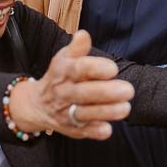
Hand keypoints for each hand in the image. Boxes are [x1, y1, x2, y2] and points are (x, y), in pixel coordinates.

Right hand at [9, 30, 132, 138]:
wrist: (38, 105)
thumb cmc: (59, 77)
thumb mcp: (64, 59)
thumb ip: (77, 48)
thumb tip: (83, 35)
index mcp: (63, 72)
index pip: (78, 69)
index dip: (95, 69)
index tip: (112, 69)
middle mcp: (63, 93)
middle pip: (83, 93)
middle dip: (106, 92)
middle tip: (128, 90)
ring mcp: (66, 112)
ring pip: (85, 114)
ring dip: (106, 112)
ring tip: (125, 108)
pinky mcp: (72, 128)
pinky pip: (83, 132)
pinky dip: (95, 132)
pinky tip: (107, 129)